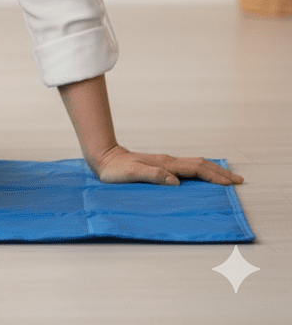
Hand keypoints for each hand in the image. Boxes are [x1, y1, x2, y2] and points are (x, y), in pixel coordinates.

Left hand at [93, 145, 243, 185]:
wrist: (103, 157)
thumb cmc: (114, 170)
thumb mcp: (131, 174)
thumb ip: (152, 176)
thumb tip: (175, 182)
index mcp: (165, 165)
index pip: (195, 169)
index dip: (214, 176)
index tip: (230, 184)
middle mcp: (168, 162)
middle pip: (200, 165)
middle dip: (220, 173)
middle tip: (238, 181)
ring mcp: (165, 163)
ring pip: (195, 165)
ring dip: (213, 171)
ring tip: (227, 179)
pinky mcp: (161, 166)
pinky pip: (187, 168)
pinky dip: (201, 172)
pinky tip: (203, 177)